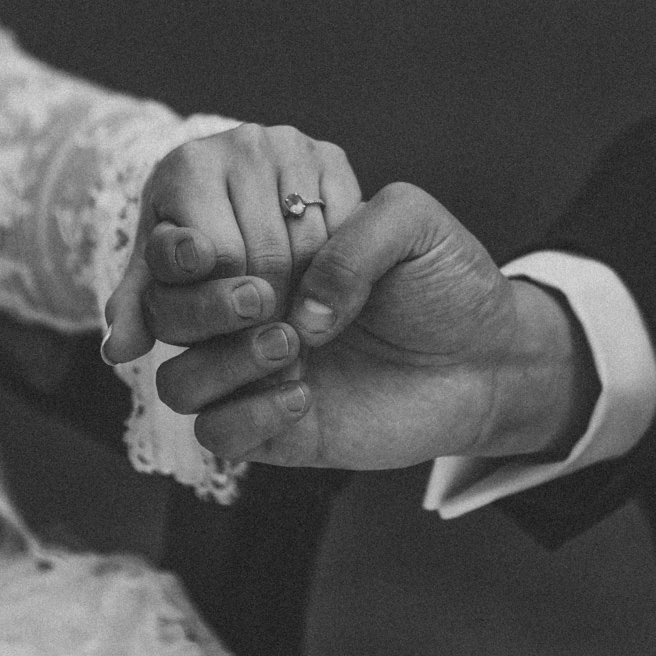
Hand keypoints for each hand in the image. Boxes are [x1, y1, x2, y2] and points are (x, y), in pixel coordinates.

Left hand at [103, 123, 361, 370]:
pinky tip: (319, 294)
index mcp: (189, 166)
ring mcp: (291, 146)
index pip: (218, 256)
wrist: (229, 178)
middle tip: (266, 349)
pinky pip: (345, 228)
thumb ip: (140, 307)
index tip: (233, 337)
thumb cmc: (186, 233)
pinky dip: (335, 270)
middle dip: (265, 312)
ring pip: (310, 247)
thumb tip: (118, 349)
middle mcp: (242, 144)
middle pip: (267, 255)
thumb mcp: (157, 268)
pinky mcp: (332, 155)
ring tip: (291, 332)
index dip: (224, 303)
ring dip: (304, 299)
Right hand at [147, 182, 599, 469]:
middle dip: (199, 304)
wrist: (490, 355)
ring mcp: (255, 373)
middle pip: (165, 313)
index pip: (181, 244)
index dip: (178, 246)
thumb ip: (352, 236)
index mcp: (263, 247)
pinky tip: (305, 394)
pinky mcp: (274, 431)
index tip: (206, 246)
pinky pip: (218, 432)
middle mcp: (247, 310)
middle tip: (263, 297)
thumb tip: (302, 309)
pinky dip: (249, 415)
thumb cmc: (446, 279)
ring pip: (178, 378)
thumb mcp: (411, 222)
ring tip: (294, 344)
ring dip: (222, 362)